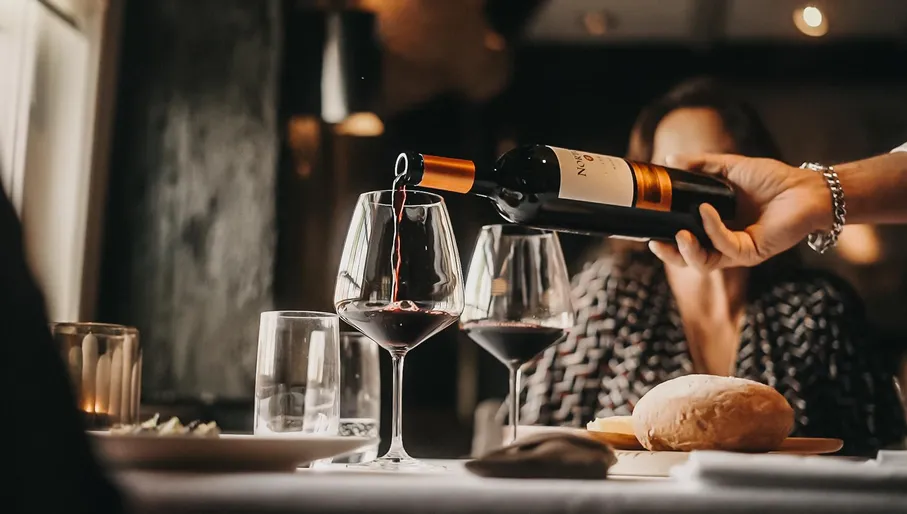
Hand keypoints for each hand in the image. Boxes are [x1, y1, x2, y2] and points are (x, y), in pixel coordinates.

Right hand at [649, 153, 830, 270]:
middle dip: (671, 255)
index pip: (686, 241)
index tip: (648, 230)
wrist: (807, 188)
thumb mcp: (729, 169)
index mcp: (717, 227)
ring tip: (679, 235)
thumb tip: (670, 159)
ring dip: (688, 251)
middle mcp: (726, 243)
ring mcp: (738, 250)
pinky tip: (706, 210)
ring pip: (704, 263)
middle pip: (691, 260)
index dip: (666, 240)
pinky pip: (725, 246)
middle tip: (655, 242)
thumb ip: (700, 166)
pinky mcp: (752, 252)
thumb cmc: (773, 180)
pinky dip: (712, 228)